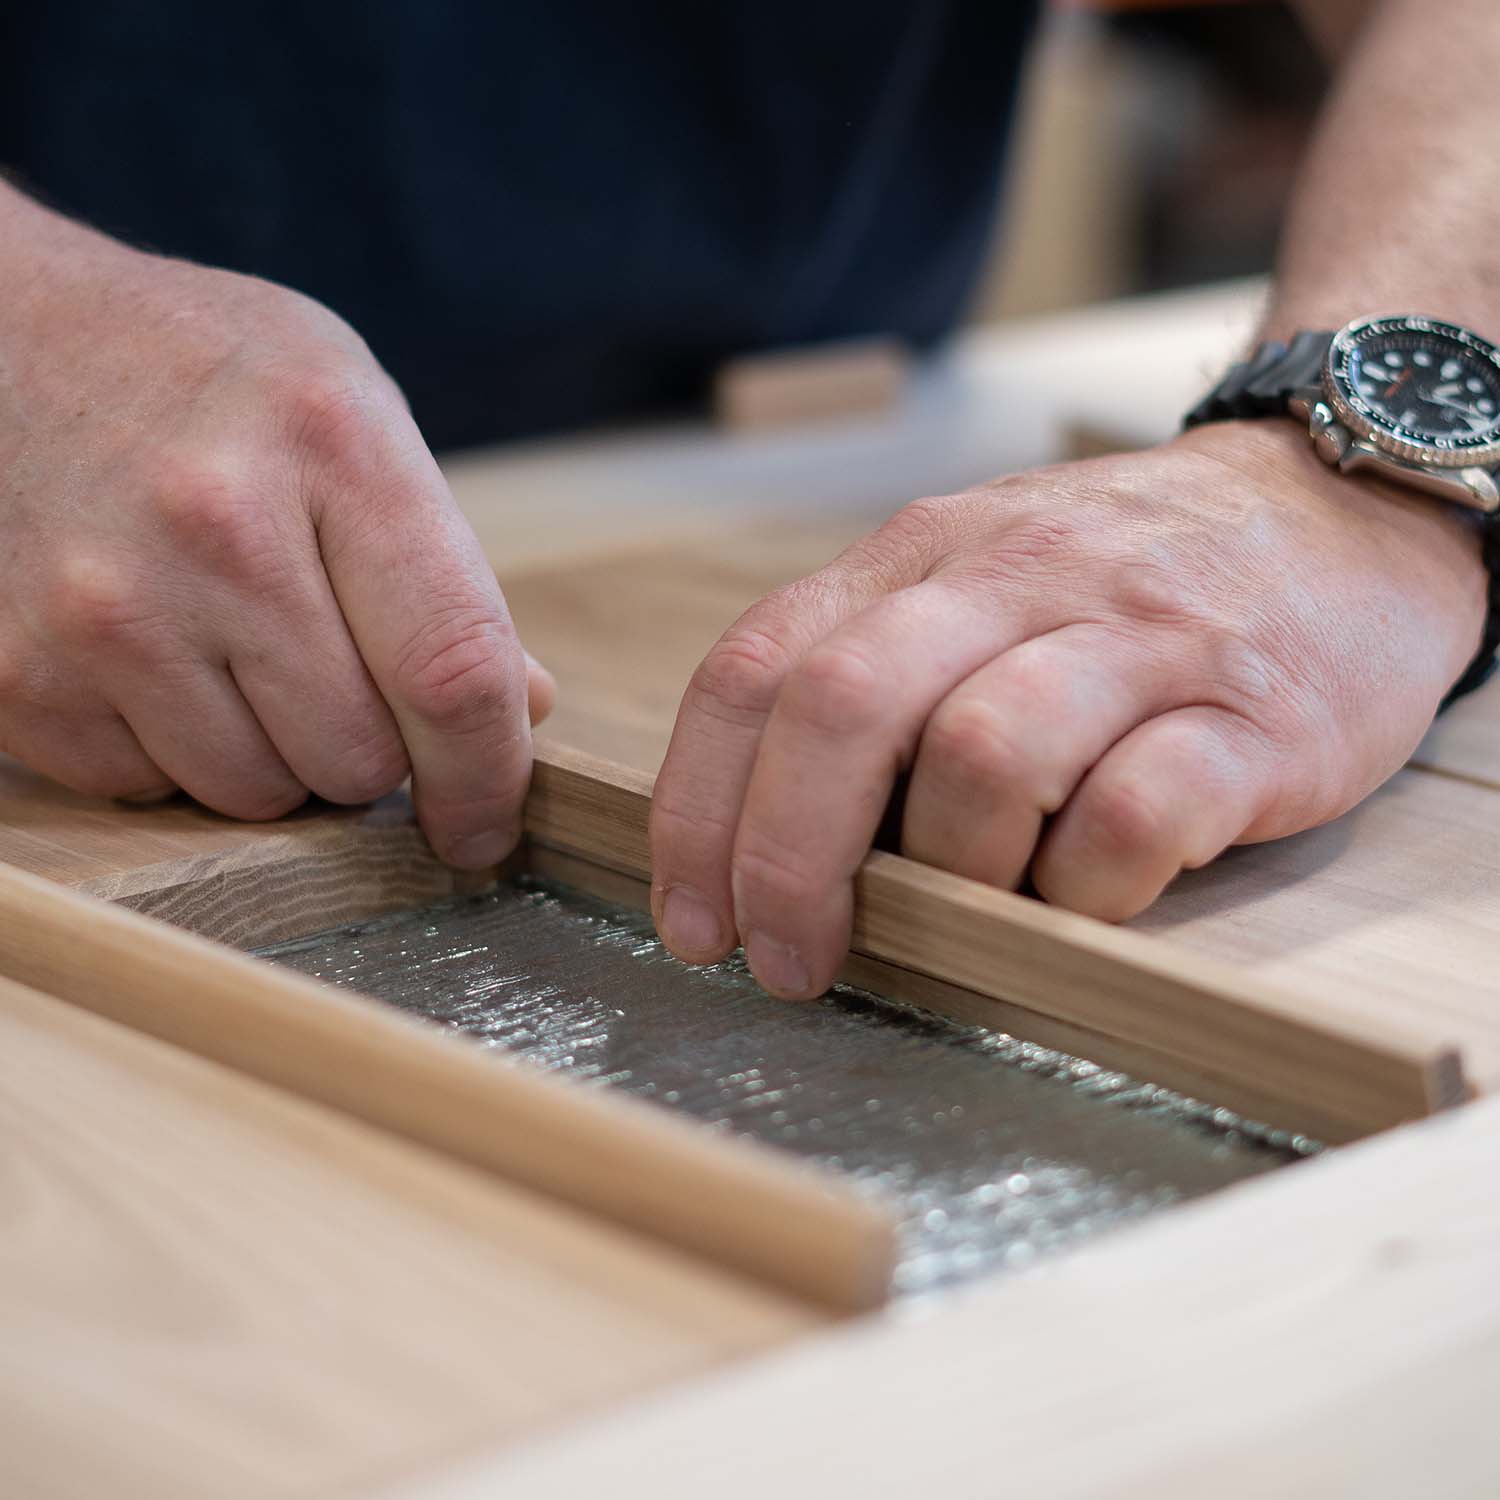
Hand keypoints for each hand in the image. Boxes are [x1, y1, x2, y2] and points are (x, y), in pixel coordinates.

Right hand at [0, 200, 551, 865]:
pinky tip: (154, 658)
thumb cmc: (210, 380)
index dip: (487, 777)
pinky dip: (170, 754)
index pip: (452, 671)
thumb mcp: (355, 417)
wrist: (3, 332)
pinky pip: (146, 790)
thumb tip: (520, 711)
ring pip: (256, 795)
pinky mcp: (18, 671)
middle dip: (372, 752)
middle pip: (358, 758)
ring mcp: (102, 604)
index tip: (485, 829)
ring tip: (236, 652)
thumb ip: (445, 569)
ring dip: (273, 759)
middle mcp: (215, 526)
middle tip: (335, 676)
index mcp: (334, 445)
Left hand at [649, 421, 1485, 995]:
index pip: (759, 667)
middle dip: (787, 859)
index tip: (694, 919)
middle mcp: (1018, 576)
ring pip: (985, 755)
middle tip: (788, 959)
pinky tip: (1085, 897)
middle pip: (844, 708)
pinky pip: (1133, 818)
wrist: (1341, 513)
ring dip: (954, 869)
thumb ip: (872, 673)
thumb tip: (759, 842)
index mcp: (926, 554)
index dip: (699, 807)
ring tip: (979, 901)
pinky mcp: (1251, 717)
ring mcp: (1139, 638)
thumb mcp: (978, 581)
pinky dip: (1083, 890)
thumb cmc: (1130, 578)